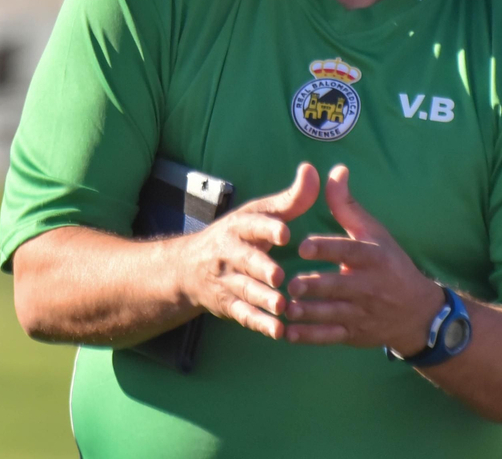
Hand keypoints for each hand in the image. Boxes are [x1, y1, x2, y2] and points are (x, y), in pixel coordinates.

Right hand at [175, 163, 319, 339]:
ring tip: (282, 307)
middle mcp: (228, 252)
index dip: (267, 228)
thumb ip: (291, 198)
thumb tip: (312, 170)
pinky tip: (279, 331)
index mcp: (239, 226)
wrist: (188, 268)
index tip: (284, 233)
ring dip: (262, 299)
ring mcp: (226, 280)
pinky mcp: (227, 304)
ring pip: (244, 290)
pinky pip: (243, 315)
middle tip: (278, 276)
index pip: (251, 224)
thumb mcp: (259, 213)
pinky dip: (260, 324)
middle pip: (245, 260)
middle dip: (260, 267)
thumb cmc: (237, 236)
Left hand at [284, 165, 445, 352]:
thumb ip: (347, 205)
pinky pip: (329, 336)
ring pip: (331, 314)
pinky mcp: (354, 333)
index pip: (348, 251)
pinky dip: (308, 336)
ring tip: (284, 308)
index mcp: (371, 257)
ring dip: (306, 313)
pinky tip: (287, 333)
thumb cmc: (390, 264)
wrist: (417, 312)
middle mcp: (368, 286)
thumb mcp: (373, 232)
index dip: (326, 248)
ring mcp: (361, 312)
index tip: (303, 246)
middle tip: (289, 284)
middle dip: (313, 287)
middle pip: (337, 286)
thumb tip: (335, 170)